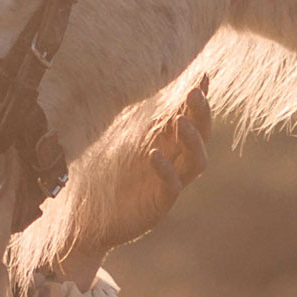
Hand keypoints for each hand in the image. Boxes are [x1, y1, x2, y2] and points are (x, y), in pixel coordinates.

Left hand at [34, 76, 211, 277]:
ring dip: (192, 139)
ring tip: (181, 121)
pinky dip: (164, 169)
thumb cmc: (110, 179)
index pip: (191, 118)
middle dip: (201, 114)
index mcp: (170, 146)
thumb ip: (143, 123)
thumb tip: (154, 92)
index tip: (203, 76)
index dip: (199, 99)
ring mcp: (171, 184)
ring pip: (195, 161)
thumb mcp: (126, 144)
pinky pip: (170, 186)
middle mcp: (176, 163)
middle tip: (195, 93)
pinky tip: (153, 154)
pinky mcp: (160, 205)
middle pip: (202, 137)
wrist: (93, 220)